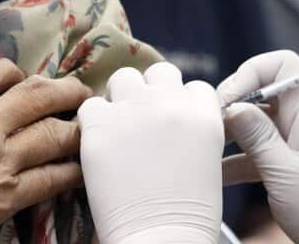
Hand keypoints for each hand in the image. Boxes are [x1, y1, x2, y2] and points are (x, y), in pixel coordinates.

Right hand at [0, 59, 91, 243]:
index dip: (13, 71)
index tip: (22, 78)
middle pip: (36, 93)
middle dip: (63, 89)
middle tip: (78, 90)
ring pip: (53, 131)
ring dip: (76, 126)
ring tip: (89, 124)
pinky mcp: (8, 195)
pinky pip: (53, 177)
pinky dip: (72, 170)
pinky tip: (82, 168)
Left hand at [78, 62, 223, 243]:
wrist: (159, 239)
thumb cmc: (187, 215)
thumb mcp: (208, 163)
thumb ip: (193, 131)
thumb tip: (175, 120)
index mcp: (203, 114)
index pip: (193, 87)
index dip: (181, 104)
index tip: (172, 124)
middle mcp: (170, 104)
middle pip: (159, 72)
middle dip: (151, 91)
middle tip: (142, 120)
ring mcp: (133, 111)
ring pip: (123, 78)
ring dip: (121, 97)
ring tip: (118, 127)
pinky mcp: (100, 126)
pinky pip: (90, 105)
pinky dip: (93, 121)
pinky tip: (99, 142)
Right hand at [219, 51, 298, 243]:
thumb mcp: (286, 174)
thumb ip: (257, 136)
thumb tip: (232, 105)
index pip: (282, 65)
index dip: (250, 73)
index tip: (226, 100)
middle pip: (264, 93)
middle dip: (234, 105)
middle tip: (210, 126)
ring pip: (259, 124)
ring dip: (233, 135)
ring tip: (207, 150)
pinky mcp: (295, 164)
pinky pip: (262, 150)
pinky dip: (240, 159)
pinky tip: (218, 174)